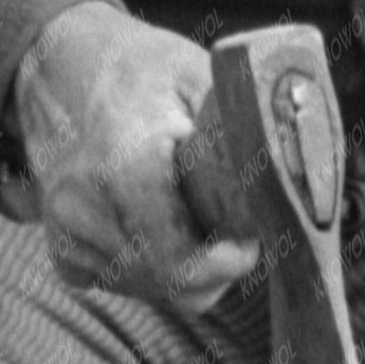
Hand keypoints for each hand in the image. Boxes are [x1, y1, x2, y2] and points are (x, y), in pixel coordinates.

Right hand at [9, 3, 258, 315]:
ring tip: (190, 207)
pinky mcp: (63, 256)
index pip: (181, 262)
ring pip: (157, 290)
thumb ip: (249, 132)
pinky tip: (160, 220)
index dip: (230, 260)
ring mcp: (66, 236)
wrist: (73, 73)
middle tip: (231, 218)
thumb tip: (301, 180)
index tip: (250, 236)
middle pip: (176, 284)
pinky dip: (158, 266)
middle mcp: (82, 208)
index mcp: (122, 163)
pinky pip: (131, 287)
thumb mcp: (209, 81)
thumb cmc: (152, 75)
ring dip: (190, 264)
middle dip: (217, 263)